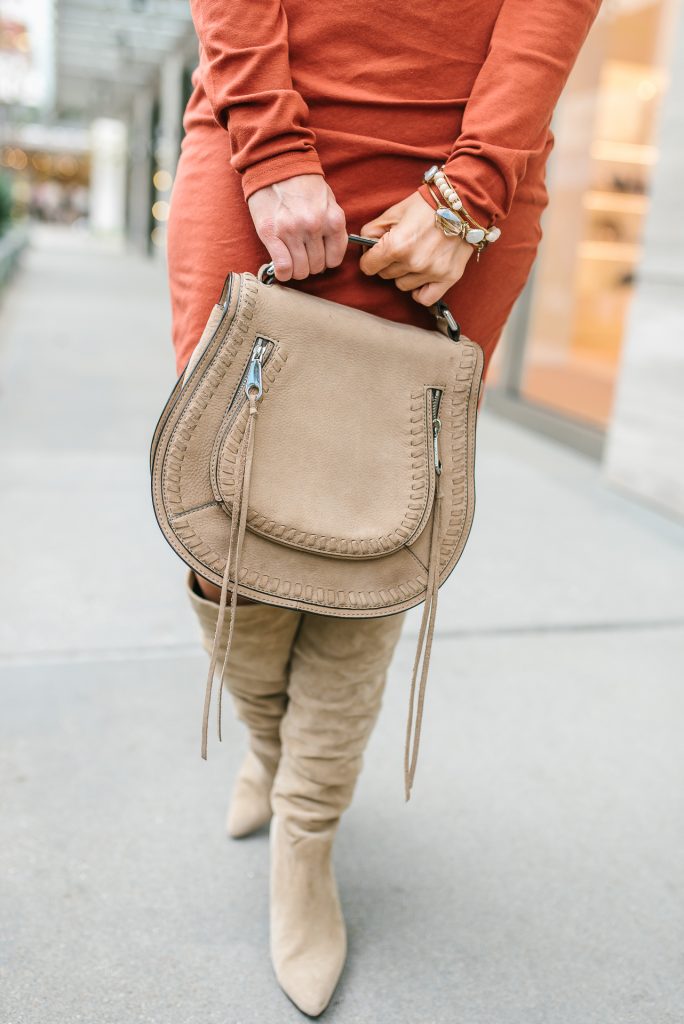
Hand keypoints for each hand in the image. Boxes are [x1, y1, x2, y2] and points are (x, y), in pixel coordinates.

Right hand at [247, 174, 347, 281]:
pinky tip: (281, 268)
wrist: (275, 163)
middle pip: (317, 266)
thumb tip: (331, 252)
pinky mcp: (271, 234)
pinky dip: (283, 273)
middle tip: (302, 255)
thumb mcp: (328, 200)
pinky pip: (283, 267)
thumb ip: (332, 225)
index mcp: (333, 219)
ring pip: (301, 270)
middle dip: (310, 265)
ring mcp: (292, 231)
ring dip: (296, 269)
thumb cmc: (302, 182)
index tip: (318, 255)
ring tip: (291, 258)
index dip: (326, 261)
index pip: (335, 259)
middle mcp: (314, 226)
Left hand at [359, 191, 473, 305]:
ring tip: (415, 257)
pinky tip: (421, 278)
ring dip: (405, 274)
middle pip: (385, 275)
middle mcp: (413, 262)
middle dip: (388, 263)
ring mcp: (432, 272)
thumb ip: (372, 231)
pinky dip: (420, 292)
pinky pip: (425, 298)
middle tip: (401, 249)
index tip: (375, 254)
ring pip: (403, 286)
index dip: (369, 258)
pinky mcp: (448, 278)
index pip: (368, 267)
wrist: (462, 203)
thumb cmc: (426, 205)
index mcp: (396, 245)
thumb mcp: (394, 212)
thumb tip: (364, 248)